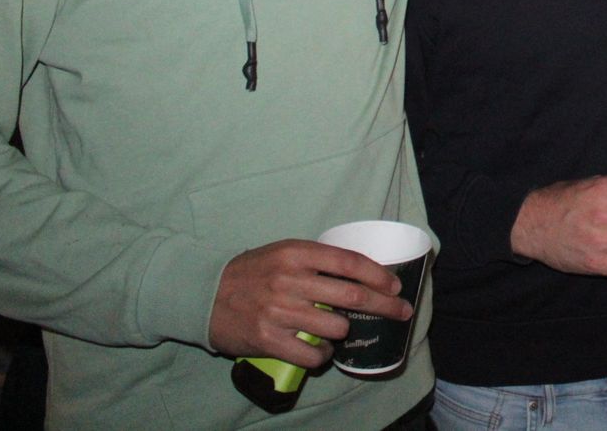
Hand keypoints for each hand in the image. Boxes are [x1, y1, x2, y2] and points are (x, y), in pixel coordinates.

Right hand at [208, 240, 408, 365]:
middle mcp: (290, 280)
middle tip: (402, 312)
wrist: (204, 295)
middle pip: (352, 295)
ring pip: (336, 327)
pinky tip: (321, 350)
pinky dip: (323, 354)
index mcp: (297, 253)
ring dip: (345, 332)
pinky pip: (311, 353)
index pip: (350, 262)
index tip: (396, 285)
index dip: (379, 275)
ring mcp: (279, 311)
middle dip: (385, 305)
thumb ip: (317, 261)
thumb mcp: (283, 253)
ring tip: (339, 331)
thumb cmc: (252, 272)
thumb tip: (362, 273)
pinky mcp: (268, 339)